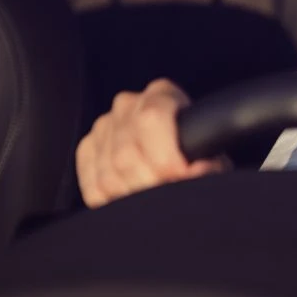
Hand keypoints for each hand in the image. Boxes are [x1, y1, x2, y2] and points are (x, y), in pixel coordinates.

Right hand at [76, 78, 228, 208]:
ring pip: (108, 174)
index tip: (181, 177)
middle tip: (169, 198)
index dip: (165, 155)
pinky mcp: (87, 150)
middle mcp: (127, 105)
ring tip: (155, 201)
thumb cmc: (197, 154)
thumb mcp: (210, 154)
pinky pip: (93, 186)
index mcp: (160, 95)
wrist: (179, 155)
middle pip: (126, 153)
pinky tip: (134, 199)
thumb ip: (207, 162)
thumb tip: (198, 172)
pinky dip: (113, 202)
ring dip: (133, 197)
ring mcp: (104, 126)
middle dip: (150, 184)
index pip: (151, 118)